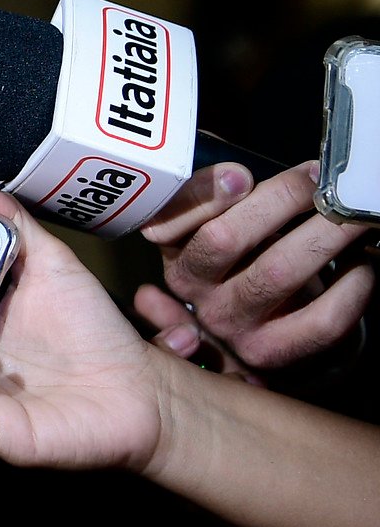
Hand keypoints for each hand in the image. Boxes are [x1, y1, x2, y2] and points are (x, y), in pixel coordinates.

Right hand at [139, 162, 372, 371]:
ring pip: (277, 273)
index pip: (166, 221)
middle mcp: (191, 287)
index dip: (202, 197)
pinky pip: (322, 317)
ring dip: (326, 234)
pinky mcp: (269, 350)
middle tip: (318, 181)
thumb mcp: (226, 218)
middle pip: (223, 239)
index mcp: (173, 246)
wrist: (265, 319)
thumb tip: (257, 177)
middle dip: (280, 200)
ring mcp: (228, 322)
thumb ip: (227, 195)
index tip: (240, 176)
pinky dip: (352, 284)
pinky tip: (360, 262)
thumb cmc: (250, 253)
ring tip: (353, 214)